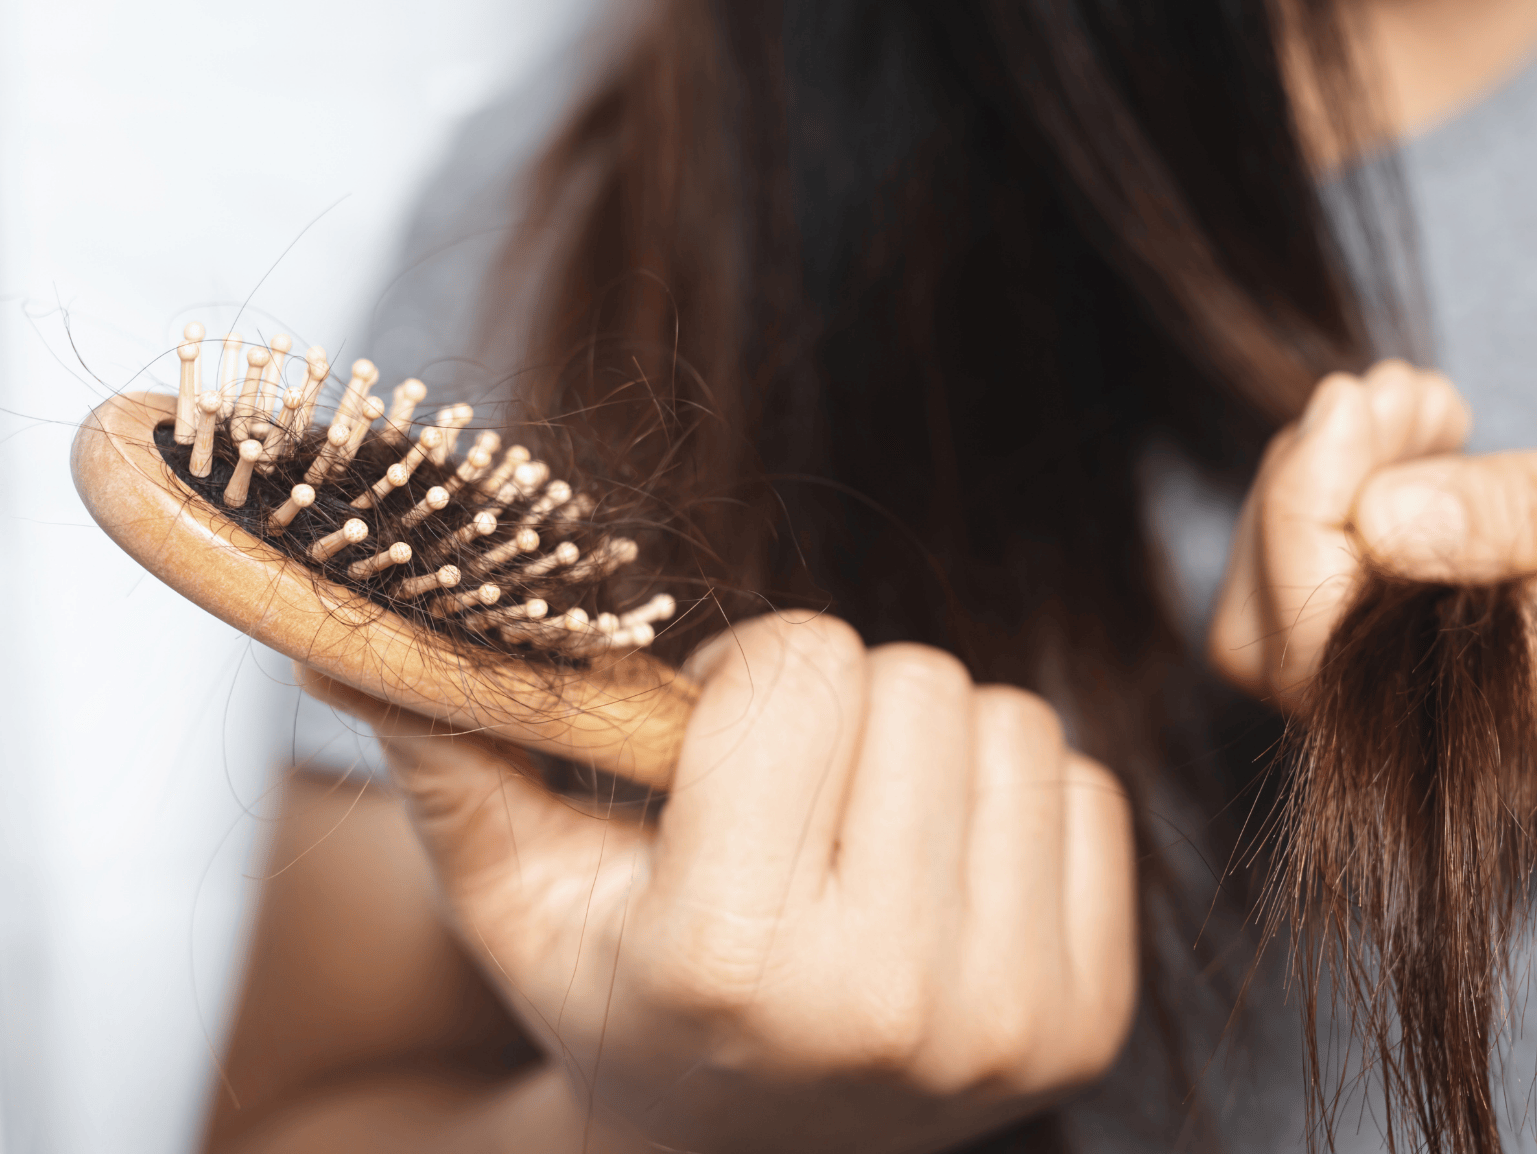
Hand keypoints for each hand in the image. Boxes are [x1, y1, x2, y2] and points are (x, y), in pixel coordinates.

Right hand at [301, 613, 1135, 1153]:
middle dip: (843, 707)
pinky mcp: (1088, 1020)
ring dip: (931, 750)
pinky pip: (1091, 793)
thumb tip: (343, 616)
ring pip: (1013, 723)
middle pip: (918, 682)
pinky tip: (937, 876)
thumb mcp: (518, 891)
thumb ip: (452, 746)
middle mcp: (882, 1005)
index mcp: (725, 959)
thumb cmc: (626, 993)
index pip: (802, 668)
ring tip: (861, 836)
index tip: (717, 740)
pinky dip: (1012, 808)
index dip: (747, 674)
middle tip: (794, 792)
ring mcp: (1006, 1023)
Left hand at [1211, 368, 1536, 910]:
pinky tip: (1424, 458)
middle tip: (1410, 393)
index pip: (1325, 639)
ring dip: (1312, 500)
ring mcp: (1454, 740)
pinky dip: (1337, 524)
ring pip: (1276, 636)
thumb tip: (1379, 520)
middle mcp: (1480, 749)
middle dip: (1300, 489)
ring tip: (1423, 414)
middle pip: (1268, 644)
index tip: (1378, 396)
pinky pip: (1327, 629)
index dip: (1308, 501)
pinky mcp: (1443, 707)